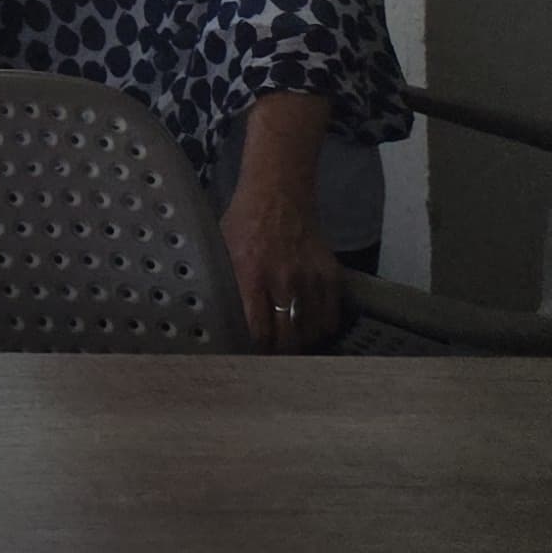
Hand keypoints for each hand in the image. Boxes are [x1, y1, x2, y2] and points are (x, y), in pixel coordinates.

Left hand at [223, 177, 344, 351]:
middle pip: (287, 336)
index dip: (256, 348)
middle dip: (279, 351)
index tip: (252, 355)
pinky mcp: (331, 276)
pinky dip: (321, 327)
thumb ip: (227, 282)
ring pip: (311, 330)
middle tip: (274, 356)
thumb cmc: (243, 222)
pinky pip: (331, 316)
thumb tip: (221, 316)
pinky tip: (311, 328)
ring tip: (292, 344)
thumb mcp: (222, 249)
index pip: (258, 328)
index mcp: (250, 273)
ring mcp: (310, 278)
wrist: (279, 196)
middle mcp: (282, 279)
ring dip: (301, 341)